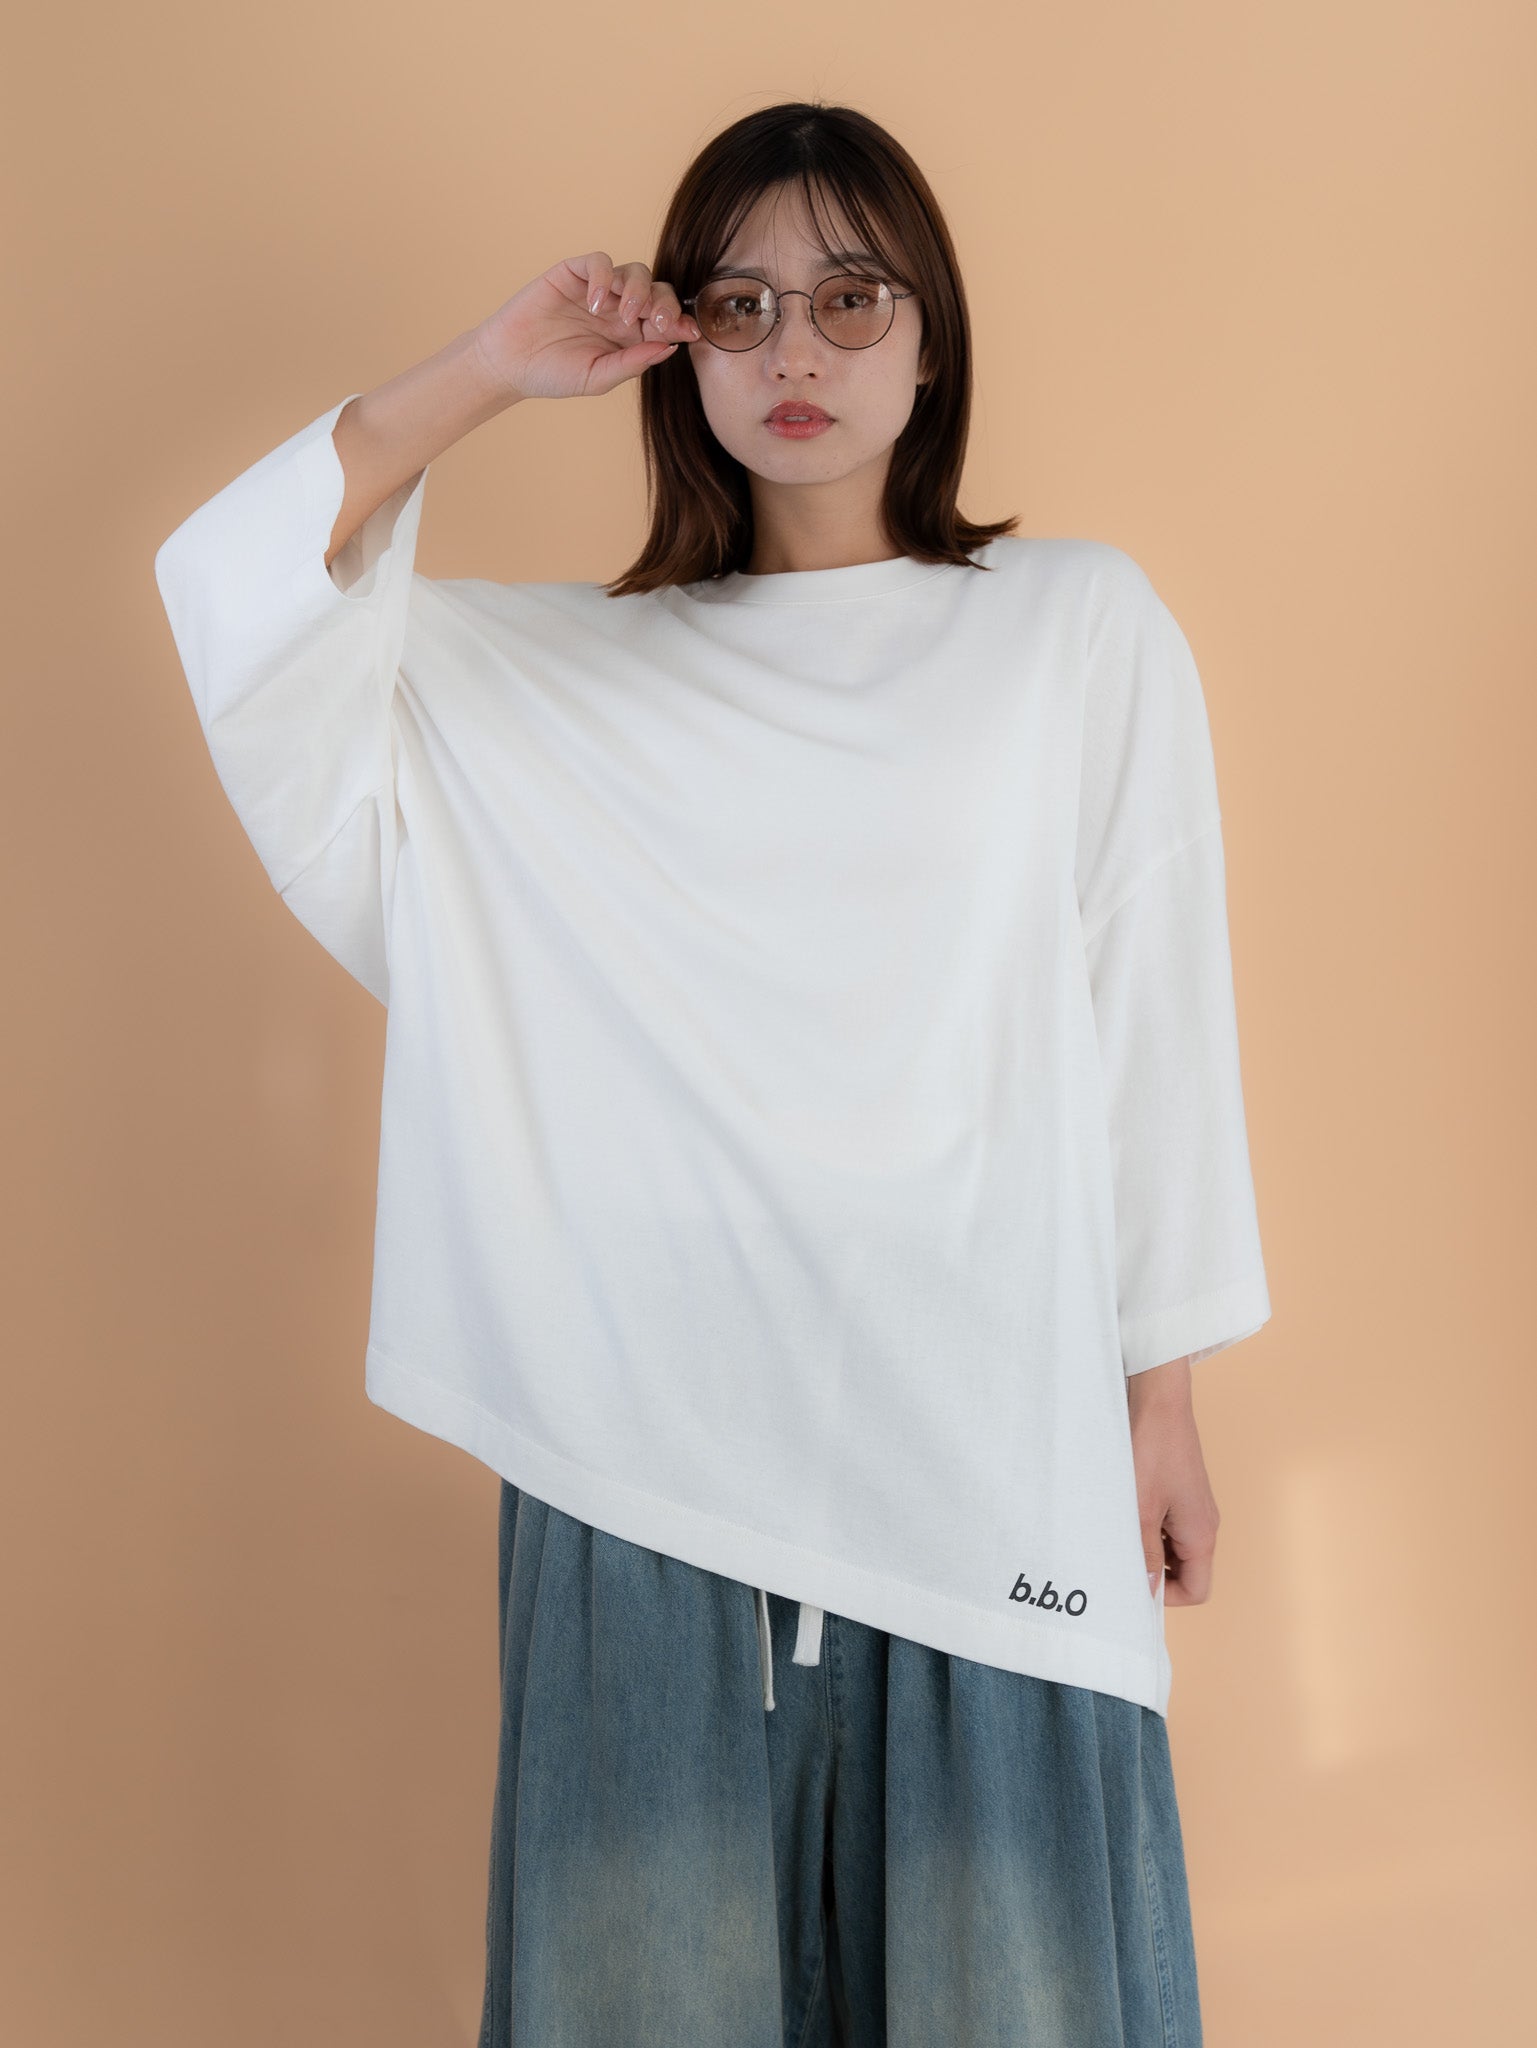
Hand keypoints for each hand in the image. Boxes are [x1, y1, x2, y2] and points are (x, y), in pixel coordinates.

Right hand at [470, 251, 702, 403]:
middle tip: (657, 322)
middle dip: (664, 304)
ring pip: (634, 272)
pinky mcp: (573, 273)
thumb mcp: (599, 377)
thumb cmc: (553, 374)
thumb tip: (670, 347)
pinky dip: (602, 277)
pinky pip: (599, 261)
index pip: (665, 320)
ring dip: (636, 291)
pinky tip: (593, 302)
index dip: (680, 322)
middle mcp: (618, 309)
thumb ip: (633, 362)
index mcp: (630, 335)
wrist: (510, 363)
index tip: (690, 331)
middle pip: (657, 292)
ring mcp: (597, 289)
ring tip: (621, 315)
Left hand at [1126, 1359, 1220, 1606]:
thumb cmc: (1151, 1449)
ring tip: (1115, 1530)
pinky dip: (1144, 1523)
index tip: (1132, 1585)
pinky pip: (1164, 1521)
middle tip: (1116, 1558)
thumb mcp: (1140, 1510)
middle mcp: (1203, 1523)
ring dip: (1145, 1545)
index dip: (1165, 1596)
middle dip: (1152, 1570)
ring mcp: (1191, 1505)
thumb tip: (1146, 1592)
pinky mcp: (1177, 1488)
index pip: (1196, 1589)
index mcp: (1202, 1534)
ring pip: (1170, 1545)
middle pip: (1184, 1569)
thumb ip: (1144, 1554)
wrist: (1156, 1397)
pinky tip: (1119, 1509)